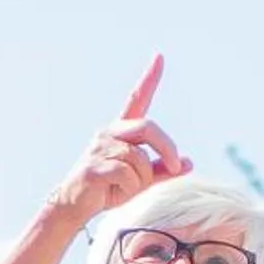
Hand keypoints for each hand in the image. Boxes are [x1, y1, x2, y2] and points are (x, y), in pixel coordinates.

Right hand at [55, 56, 190, 221]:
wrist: (75, 206)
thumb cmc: (108, 190)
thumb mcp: (141, 180)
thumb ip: (163, 170)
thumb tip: (188, 163)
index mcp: (121, 131)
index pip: (137, 99)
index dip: (149, 78)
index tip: (160, 56)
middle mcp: (110, 133)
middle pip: (148, 127)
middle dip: (167, 148)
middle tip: (176, 167)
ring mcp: (100, 148)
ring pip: (139, 159)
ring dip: (142, 180)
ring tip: (126, 188)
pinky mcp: (94, 166)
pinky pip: (127, 174)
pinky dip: (130, 188)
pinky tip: (116, 192)